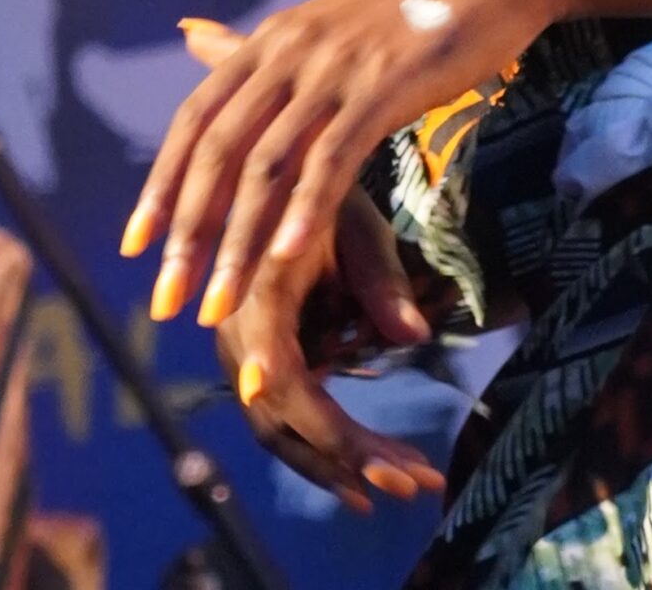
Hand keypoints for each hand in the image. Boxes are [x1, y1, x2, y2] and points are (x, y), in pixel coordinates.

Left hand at [123, 0, 570, 326]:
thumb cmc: (406, 13)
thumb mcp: (319, 25)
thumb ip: (256, 50)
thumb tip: (188, 34)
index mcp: (269, 40)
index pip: (194, 119)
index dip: (160, 184)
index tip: (134, 249)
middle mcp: (290, 50)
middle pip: (219, 151)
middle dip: (187, 232)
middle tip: (167, 301)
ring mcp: (334, 67)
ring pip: (268, 165)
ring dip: (238, 243)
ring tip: (219, 305)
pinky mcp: (383, 86)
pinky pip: (333, 157)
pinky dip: (307, 211)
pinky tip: (291, 259)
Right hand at [214, 191, 446, 514]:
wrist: (276, 168)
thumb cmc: (319, 188)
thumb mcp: (357, 224)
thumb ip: (380, 279)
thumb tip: (414, 335)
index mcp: (258, 300)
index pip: (289, 390)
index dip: (333, 436)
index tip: (384, 474)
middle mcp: (237, 334)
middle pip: (283, 424)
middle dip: (349, 460)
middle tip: (414, 483)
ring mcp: (241, 349)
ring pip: (281, 429)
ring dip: (339, 460)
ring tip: (405, 480)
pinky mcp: (255, 353)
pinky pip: (283, 409)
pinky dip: (323, 439)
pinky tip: (366, 463)